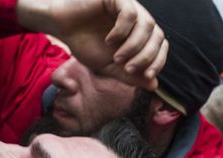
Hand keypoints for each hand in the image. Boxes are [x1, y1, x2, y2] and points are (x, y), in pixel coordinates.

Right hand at [17, 0, 166, 90]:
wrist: (61, 28)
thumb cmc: (84, 44)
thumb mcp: (110, 66)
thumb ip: (130, 75)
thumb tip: (154, 86)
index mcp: (139, 32)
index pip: (161, 45)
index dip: (158, 61)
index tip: (147, 76)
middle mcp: (138, 17)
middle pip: (158, 35)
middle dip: (146, 57)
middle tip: (128, 69)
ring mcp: (129, 5)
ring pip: (147, 25)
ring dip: (134, 46)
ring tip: (117, 57)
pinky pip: (130, 14)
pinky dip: (122, 32)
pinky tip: (109, 40)